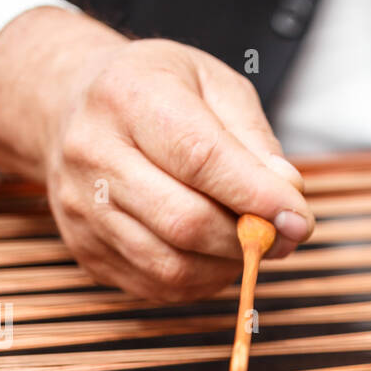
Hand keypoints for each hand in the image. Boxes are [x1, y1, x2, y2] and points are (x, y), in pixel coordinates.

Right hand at [0, 8, 313, 300]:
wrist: (71, 106)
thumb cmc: (156, 92)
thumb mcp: (213, 86)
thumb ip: (254, 141)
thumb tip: (288, 196)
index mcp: (128, 96)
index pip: (200, 159)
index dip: (257, 197)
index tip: (299, 218)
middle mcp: (93, 152)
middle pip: (184, 221)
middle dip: (247, 239)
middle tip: (282, 235)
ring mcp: (81, 206)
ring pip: (171, 265)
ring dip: (227, 265)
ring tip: (248, 243)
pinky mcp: (85, 248)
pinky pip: (156, 285)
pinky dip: (201, 279)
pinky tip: (214, 254)